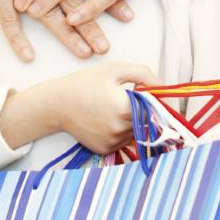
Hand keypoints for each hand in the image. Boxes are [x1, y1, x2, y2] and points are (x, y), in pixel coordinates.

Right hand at [0, 61, 159, 153]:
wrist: (57, 104)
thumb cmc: (86, 83)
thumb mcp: (114, 69)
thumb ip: (143, 73)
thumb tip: (162, 85)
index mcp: (126, 107)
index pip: (156, 108)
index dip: (155, 101)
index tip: (147, 94)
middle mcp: (121, 128)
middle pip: (147, 121)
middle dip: (143, 111)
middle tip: (124, 99)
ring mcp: (113, 141)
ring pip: (136, 133)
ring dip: (132, 122)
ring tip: (112, 109)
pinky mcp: (105, 149)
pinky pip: (123, 142)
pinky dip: (120, 132)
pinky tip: (105, 120)